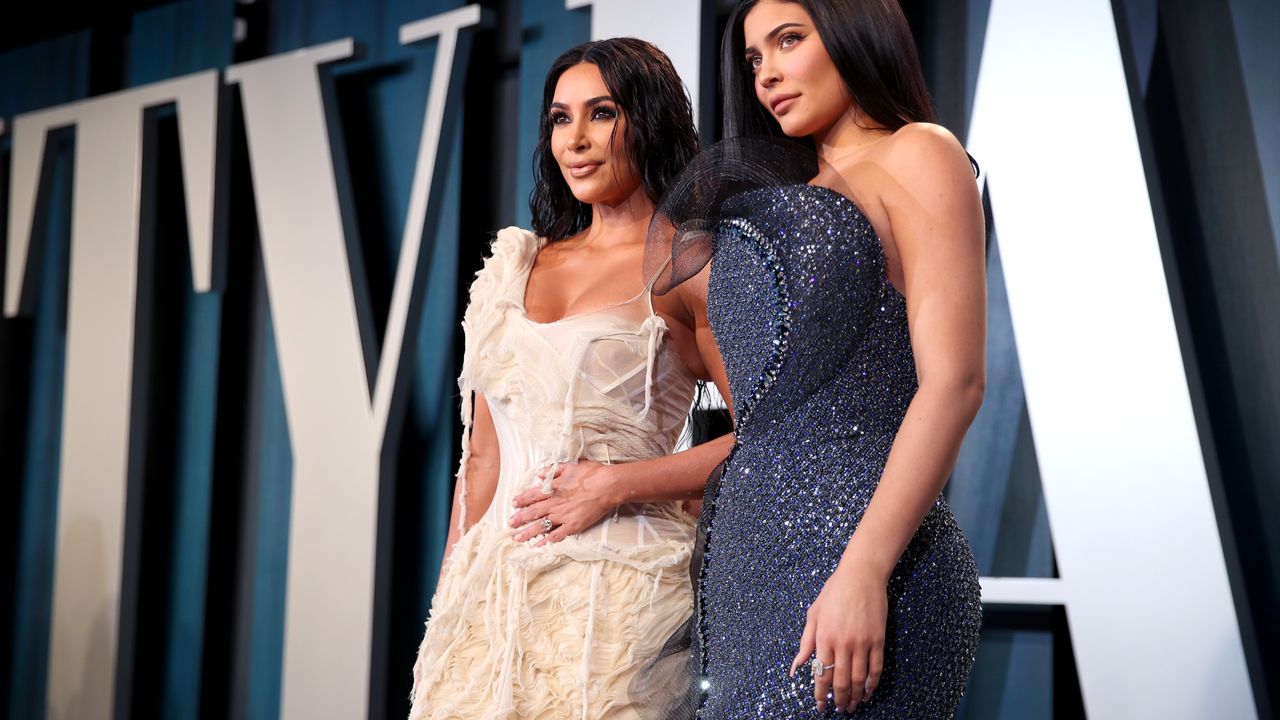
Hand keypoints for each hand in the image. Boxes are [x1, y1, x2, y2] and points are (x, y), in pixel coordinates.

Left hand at [509, 460, 618, 544]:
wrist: (608, 485)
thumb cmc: (592, 473)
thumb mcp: (571, 466)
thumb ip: (553, 470)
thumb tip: (540, 474)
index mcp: (553, 488)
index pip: (532, 495)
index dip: (522, 500)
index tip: (514, 504)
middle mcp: (555, 503)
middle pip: (533, 512)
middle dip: (520, 518)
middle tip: (510, 523)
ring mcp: (563, 516)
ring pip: (541, 526)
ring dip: (528, 532)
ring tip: (517, 538)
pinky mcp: (573, 526)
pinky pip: (557, 535)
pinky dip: (547, 541)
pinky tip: (539, 545)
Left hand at [790, 561, 887, 713]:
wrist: (861, 575)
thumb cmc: (834, 591)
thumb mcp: (814, 614)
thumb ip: (806, 642)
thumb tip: (797, 666)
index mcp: (824, 637)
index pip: (821, 674)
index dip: (820, 694)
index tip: (820, 706)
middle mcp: (843, 643)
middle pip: (841, 681)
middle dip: (839, 699)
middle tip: (839, 709)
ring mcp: (862, 642)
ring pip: (860, 678)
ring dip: (856, 695)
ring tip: (853, 705)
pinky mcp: (878, 639)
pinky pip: (876, 667)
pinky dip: (873, 683)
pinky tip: (869, 692)